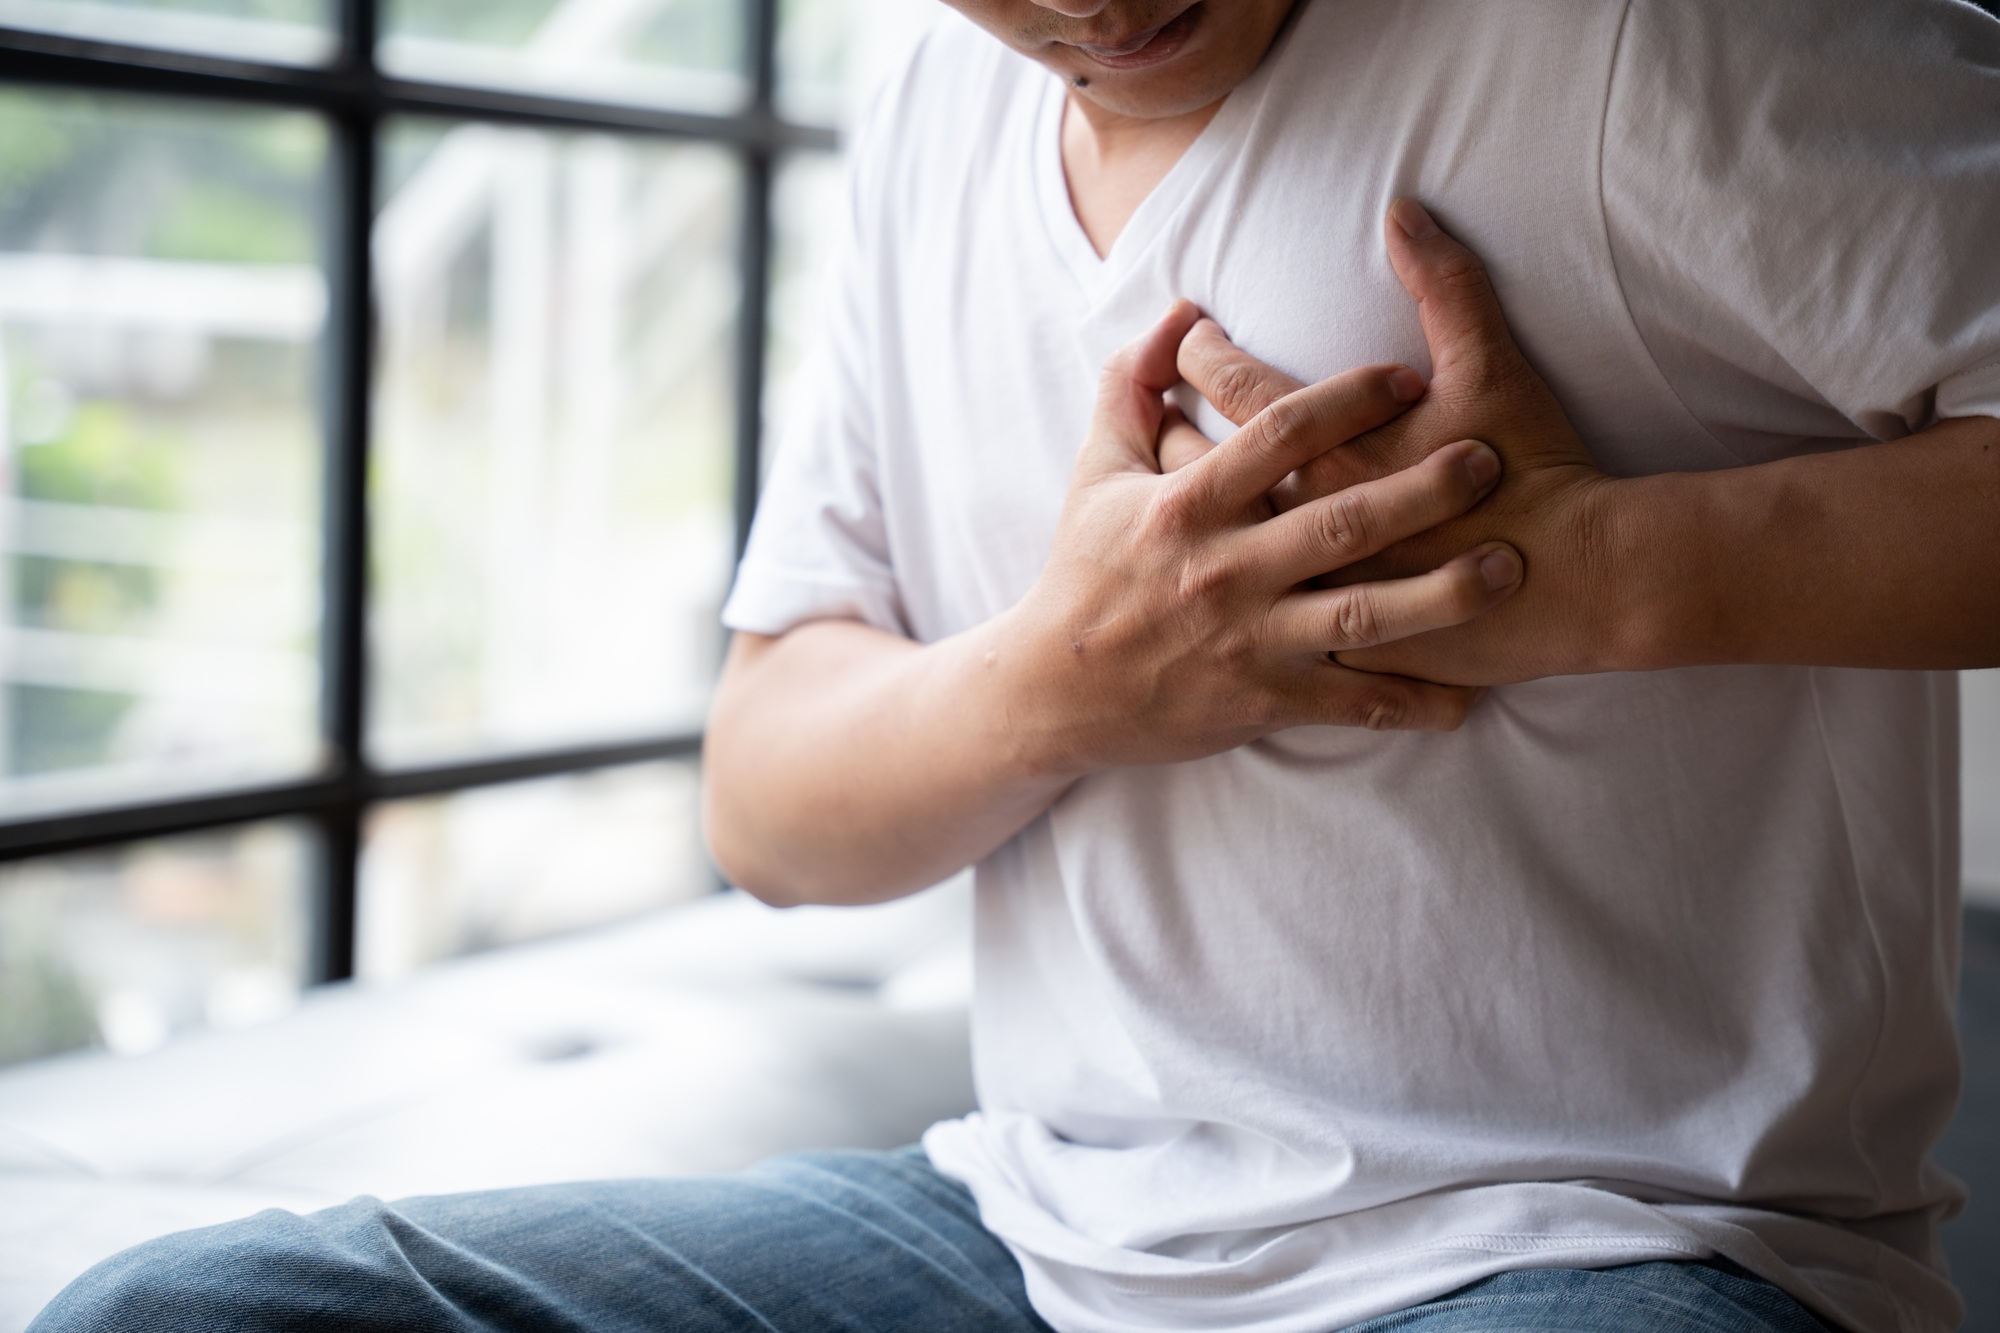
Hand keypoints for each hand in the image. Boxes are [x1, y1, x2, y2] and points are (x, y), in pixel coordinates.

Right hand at [1007, 298, 1524, 771]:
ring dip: (1442, 594)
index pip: (1277, 435)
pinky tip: (1471, 697)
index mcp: (1188, 505)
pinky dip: (1414, 704)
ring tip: (1509, 566)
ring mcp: (1250, 640)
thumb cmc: (1084, 572)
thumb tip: (1181, 312)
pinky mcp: (1264, 702)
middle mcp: (1225, 570)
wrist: (1054, 692)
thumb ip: (1134, 383)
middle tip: (1489, 458)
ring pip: (1362, 616)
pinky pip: (1354, 705)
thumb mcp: (1097, 470)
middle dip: (1422, 488)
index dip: (1348, 401)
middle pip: (1339, 521)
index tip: (1409, 377)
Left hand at [1170, 200, 1620, 685]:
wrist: (1574, 586)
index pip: (1234, 388)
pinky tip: (1228, 596)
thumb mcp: (1490, 366)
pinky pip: (1261, 629)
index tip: (1191, 339)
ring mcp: (1309, 593)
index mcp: (1325, 450)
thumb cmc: (1530, 471)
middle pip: (1206, 474)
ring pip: (1224, 556)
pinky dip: (1240, 607)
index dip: (1203, 355)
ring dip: (1195, 527)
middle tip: (1160, 423)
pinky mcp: (1331, 648)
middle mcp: (1299, 523)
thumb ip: (1443, 285)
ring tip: (1177, 508)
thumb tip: (1403, 211)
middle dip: (1174, 439)